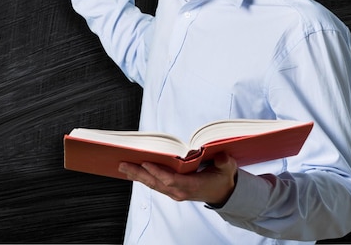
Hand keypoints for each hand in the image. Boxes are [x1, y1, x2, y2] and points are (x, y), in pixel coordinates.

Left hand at [118, 153, 237, 204]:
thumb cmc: (222, 177)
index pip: (171, 180)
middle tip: (123, 164)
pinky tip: (132, 171)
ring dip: (137, 176)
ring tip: (122, 166)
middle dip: (139, 173)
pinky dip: (142, 178)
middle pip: (156, 183)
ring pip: (153, 185)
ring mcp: (175, 192)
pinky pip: (154, 184)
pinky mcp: (171, 191)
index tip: (145, 163)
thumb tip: (221, 157)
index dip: (157, 172)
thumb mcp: (227, 168)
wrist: (223, 193)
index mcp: (192, 186)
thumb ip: (225, 163)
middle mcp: (180, 191)